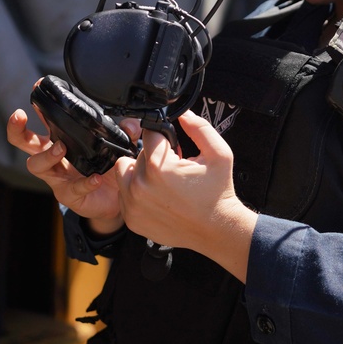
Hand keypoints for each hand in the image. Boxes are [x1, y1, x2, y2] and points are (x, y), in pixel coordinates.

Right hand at [6, 106, 136, 234]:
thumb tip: (132, 123)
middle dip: (17, 129)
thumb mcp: (117, 147)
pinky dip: (83, 183)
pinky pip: (72, 189)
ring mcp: (58, 177)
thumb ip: (125, 133)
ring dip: (47, 155)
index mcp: (61, 141)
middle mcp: (54, 158)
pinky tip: (95, 178)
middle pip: (24, 142)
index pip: (44, 121)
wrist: (116, 201)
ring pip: (37, 165)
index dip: (38, 105)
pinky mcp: (69, 196)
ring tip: (61, 148)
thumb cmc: (108, 169)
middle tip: (20, 116)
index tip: (37, 88)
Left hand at [115, 110, 257, 281]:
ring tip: (163, 182)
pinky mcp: (131, 219)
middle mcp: (140, 186)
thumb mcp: (218, 154)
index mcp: (159, 168)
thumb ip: (199, 128)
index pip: (149, 134)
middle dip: (154, 156)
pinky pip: (124, 194)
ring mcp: (133, 205)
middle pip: (136, 153)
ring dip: (141, 172)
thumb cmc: (218, 193)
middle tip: (173, 168)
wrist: (217, 230)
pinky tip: (158, 198)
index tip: (173, 146)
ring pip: (125, 172)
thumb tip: (182, 113)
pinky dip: (138, 193)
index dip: (164, 137)